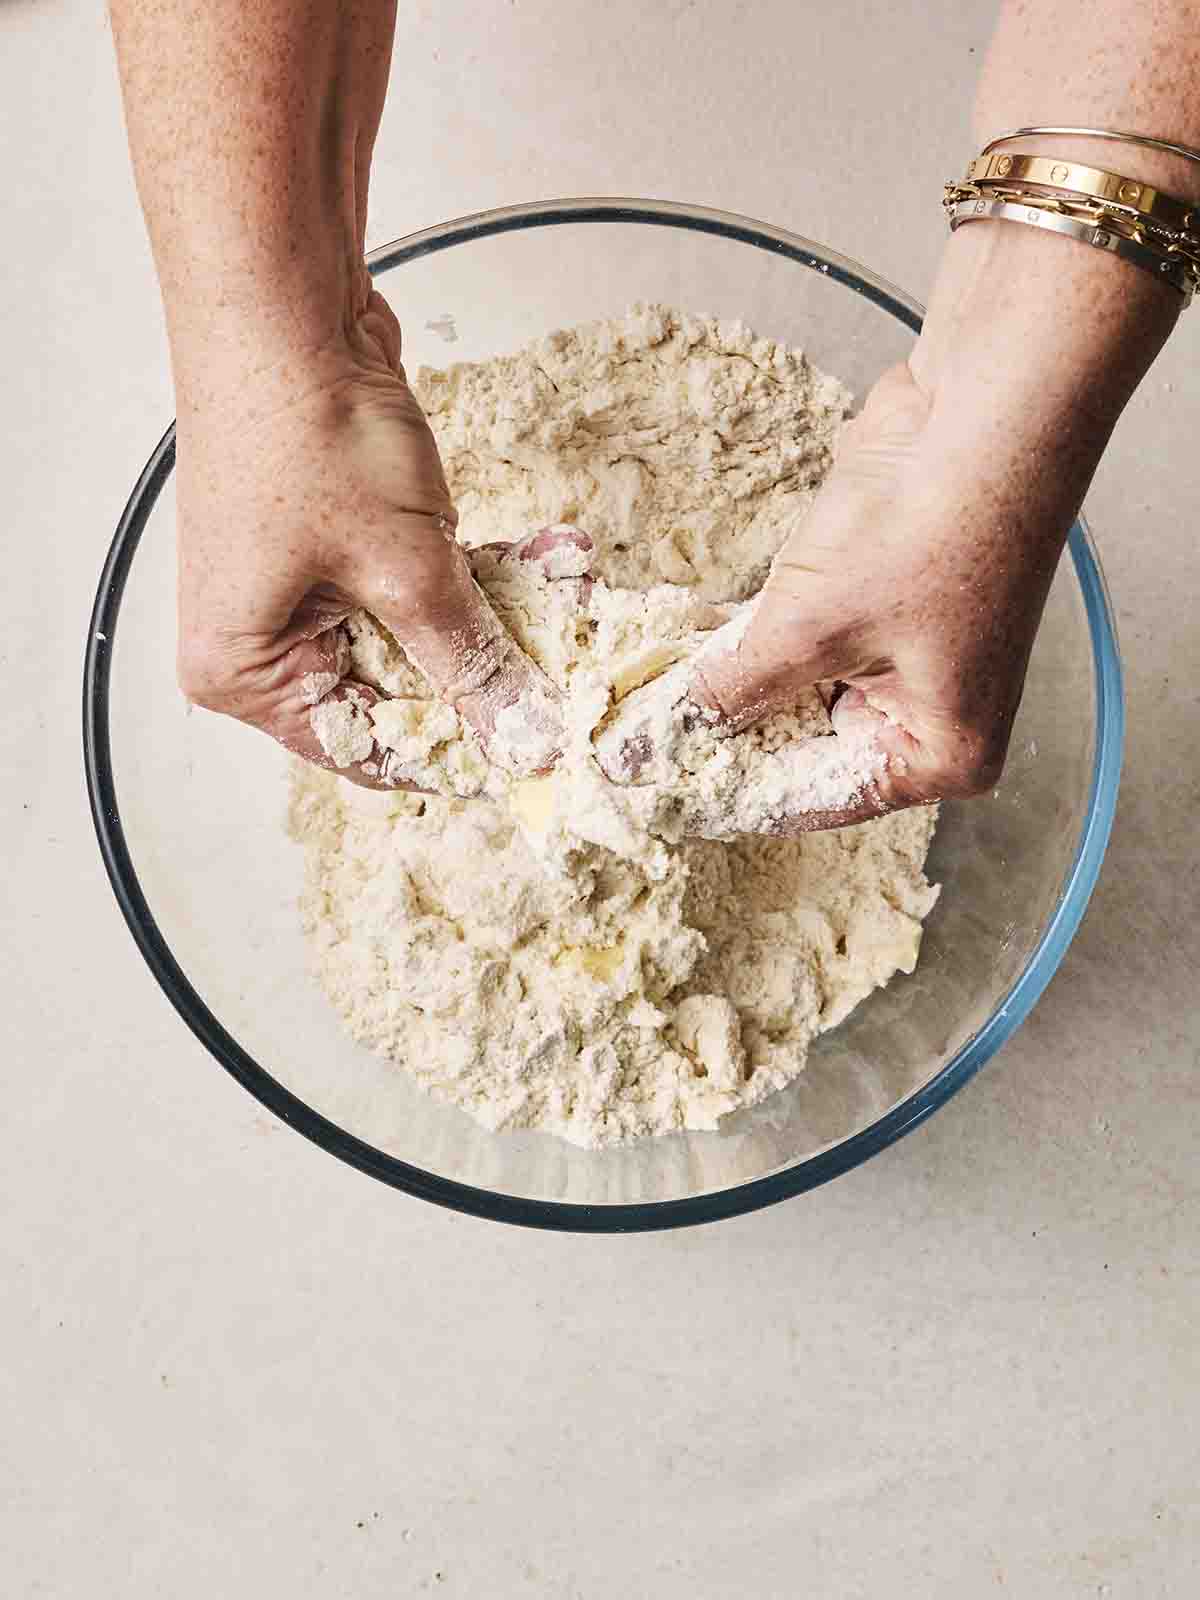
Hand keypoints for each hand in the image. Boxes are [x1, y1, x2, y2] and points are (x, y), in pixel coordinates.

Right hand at [173, 289, 567, 788]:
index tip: (536, 751)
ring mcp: (287, 588)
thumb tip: (524, 736)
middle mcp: (253, 641)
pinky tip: (535, 556)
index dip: (458, 753)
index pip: (367, 750)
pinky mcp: (324, 540)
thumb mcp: (406, 570)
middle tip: (562, 665)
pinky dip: (461, 572)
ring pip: (410, 636)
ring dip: (484, 615)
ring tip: (557, 592)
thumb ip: (469, 661)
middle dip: (480, 668)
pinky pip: (405, 584)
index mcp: (240, 673)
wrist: (284, 303)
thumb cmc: (312, 432)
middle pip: (392, 694)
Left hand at [682, 359, 1050, 829]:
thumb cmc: (926, 529)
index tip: (652, 793)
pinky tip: (681, 643)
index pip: (815, 800)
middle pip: (803, 749)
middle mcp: (929, 716)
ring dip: (726, 683)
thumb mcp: (809, 628)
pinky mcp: (877, 601)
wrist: (984, 407)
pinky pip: (799, 641)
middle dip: (723, 734)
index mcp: (942, 753)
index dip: (728, 794)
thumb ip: (729, 690)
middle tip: (634, 740)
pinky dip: (747, 639)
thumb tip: (653, 739)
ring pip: (793, 691)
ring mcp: (905, 655)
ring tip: (642, 694)